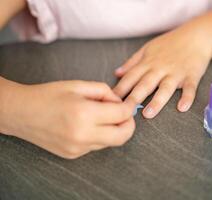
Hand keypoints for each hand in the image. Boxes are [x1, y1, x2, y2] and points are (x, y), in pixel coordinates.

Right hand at [0, 80, 135, 158]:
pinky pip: (96, 146)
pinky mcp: (73, 155)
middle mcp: (82, 135)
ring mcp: (77, 148)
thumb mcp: (78, 85)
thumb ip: (105, 92)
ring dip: (114, 130)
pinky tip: (89, 125)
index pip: (121, 115)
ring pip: (110, 142)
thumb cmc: (48, 95)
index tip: (128, 104)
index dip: (129, 108)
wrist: (21, 113)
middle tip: (125, 114)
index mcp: (84, 114)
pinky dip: (100, 135)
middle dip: (129, 125)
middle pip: (122, 136)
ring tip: (103, 116)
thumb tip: (120, 102)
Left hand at [113, 25, 211, 117]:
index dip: (120, 89)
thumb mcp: (147, 49)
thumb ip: (132, 62)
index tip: (111, 101)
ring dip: (156, 101)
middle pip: (145, 85)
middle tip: (124, 111)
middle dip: (133, 98)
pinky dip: (187, 97)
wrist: (195, 36)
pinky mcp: (191, 76)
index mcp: (148, 63)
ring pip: (165, 89)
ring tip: (148, 114)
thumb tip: (117, 73)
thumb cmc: (170, 43)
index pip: (130, 77)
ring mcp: (176, 73)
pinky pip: (189, 88)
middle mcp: (160, 69)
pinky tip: (182, 108)